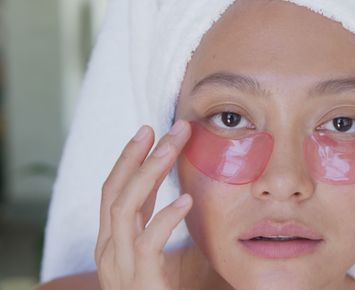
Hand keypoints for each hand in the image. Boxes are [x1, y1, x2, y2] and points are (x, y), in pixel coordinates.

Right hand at [95, 120, 191, 289]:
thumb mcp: (169, 252)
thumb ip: (172, 225)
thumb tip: (196, 192)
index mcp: (115, 240)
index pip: (115, 189)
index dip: (130, 158)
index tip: (149, 130)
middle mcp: (110, 249)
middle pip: (116, 190)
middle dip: (140, 154)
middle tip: (168, 127)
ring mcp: (120, 266)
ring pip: (125, 207)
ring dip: (150, 172)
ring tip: (175, 146)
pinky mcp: (140, 280)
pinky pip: (148, 243)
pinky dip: (166, 218)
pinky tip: (187, 199)